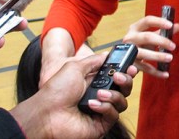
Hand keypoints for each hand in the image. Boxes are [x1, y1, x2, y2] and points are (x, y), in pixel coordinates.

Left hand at [11, 53, 137, 137]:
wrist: (47, 113)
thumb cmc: (56, 90)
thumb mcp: (75, 67)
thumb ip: (94, 61)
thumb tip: (107, 55)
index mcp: (94, 82)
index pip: (117, 77)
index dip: (126, 72)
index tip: (131, 67)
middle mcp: (100, 96)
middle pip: (124, 89)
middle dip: (125, 81)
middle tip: (118, 76)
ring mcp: (101, 111)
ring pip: (122, 102)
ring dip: (114, 95)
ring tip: (99, 93)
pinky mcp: (101, 124)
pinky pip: (113, 115)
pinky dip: (105, 108)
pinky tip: (93, 105)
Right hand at [122, 14, 178, 77]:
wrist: (125, 55)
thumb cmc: (140, 42)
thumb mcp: (150, 35)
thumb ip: (163, 30)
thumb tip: (178, 26)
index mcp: (135, 28)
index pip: (147, 21)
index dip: (159, 22)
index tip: (170, 25)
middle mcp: (130, 38)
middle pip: (146, 37)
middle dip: (161, 41)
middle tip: (173, 46)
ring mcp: (129, 52)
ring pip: (144, 53)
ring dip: (158, 56)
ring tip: (170, 58)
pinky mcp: (131, 64)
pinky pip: (144, 68)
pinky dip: (156, 72)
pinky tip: (165, 74)